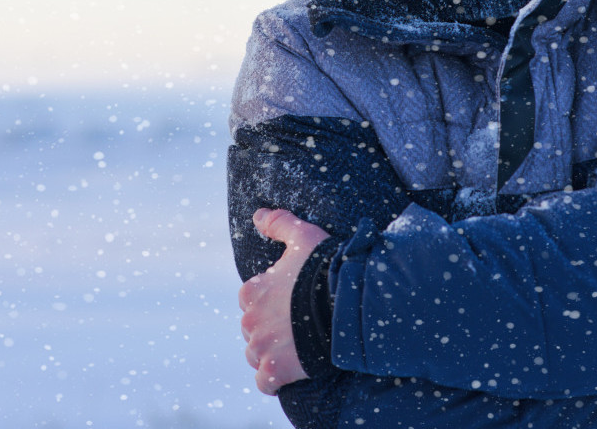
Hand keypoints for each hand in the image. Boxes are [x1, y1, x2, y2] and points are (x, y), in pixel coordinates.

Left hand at [238, 208, 330, 394]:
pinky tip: (291, 372)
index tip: (294, 302)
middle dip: (271, 329)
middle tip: (299, 326)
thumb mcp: (303, 236)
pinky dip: (274, 380)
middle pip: (254, 329)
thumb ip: (278, 223)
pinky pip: (265, 383)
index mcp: (252, 291)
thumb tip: (257, 214)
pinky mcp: (275, 371)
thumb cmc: (325, 267)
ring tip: (297, 348)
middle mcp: (249, 320)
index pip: (252, 300)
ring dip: (271, 354)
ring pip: (256, 355)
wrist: (347, 304)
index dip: (273, 301)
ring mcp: (261, 347)